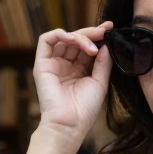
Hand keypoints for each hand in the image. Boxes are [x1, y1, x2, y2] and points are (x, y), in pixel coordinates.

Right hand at [32, 22, 114, 147]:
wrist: (69, 125)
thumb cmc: (84, 109)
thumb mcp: (99, 82)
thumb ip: (103, 63)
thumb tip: (107, 44)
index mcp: (78, 70)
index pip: (87, 47)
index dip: (98, 37)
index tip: (111, 29)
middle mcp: (65, 65)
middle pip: (76, 40)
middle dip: (91, 33)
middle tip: (104, 31)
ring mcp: (53, 64)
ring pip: (64, 38)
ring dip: (80, 36)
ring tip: (91, 46)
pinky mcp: (42, 64)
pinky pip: (46, 41)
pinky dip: (60, 34)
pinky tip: (73, 39)